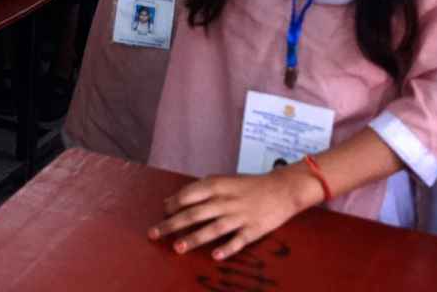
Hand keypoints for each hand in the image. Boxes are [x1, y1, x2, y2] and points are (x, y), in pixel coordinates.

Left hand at [149, 168, 320, 260]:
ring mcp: (240, 216)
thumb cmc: (248, 186)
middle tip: (155, 234)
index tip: (163, 212)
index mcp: (217, 186)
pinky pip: (238, 240)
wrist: (282, 189)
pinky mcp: (254, 229)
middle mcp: (226, 201)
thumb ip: (199, 190)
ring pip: (213, 229)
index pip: (188, 195)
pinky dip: (227, 248)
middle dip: (172, 224)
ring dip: (194, 239)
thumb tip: (172, 201)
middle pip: (194, 214)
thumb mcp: (223, 181)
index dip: (173, 204)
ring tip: (177, 248)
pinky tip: (215, 255)